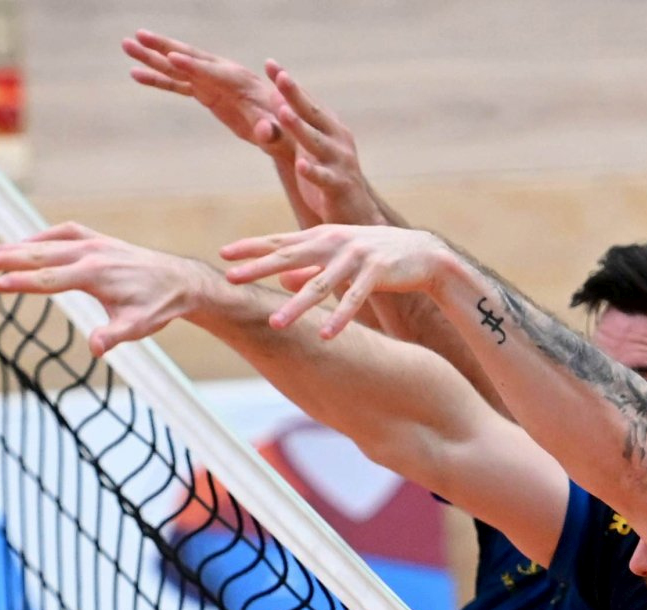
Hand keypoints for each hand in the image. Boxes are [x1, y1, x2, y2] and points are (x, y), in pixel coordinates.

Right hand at [0, 223, 212, 356]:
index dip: (21, 283)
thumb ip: (114, 336)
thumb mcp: (138, 327)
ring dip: (18, 246)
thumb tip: (95, 349)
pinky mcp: (97, 240)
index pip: (49, 279)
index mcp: (95, 274)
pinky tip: (25, 244)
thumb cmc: (156, 306)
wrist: (178, 280)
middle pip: (41, 255)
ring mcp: (94, 242)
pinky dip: (42, 236)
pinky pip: (64, 233)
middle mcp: (91, 253)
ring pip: (48, 242)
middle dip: (8, 258)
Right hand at [121, 32, 292, 159]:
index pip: (211, 72)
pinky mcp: (205, 93)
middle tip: (138, 35)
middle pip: (188, 58)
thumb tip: (266, 133)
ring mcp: (211, 82)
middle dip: (163, 47)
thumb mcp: (277, 133)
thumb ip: (270, 131)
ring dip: (151, 57)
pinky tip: (135, 75)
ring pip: (176, 67)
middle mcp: (222, 75)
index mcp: (239, 82)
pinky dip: (157, 79)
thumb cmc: (283, 130)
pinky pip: (177, 84)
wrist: (285, 128)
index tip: (170, 57)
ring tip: (126, 45)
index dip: (192, 66)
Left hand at [219, 224, 452, 338]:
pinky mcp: (377, 272)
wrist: (422, 253)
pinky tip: (327, 335)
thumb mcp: (338, 258)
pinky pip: (354, 298)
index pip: (280, 242)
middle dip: (259, 268)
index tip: (223, 254)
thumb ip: (309, 267)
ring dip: (297, 305)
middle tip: (231, 278)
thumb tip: (279, 280)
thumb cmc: (374, 256)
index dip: (252, 248)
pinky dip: (340, 317)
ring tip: (276, 323)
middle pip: (290, 257)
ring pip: (320, 284)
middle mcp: (335, 243)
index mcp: (322, 237)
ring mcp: (355, 256)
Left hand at [265, 62, 375, 227]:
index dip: (289, 83)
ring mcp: (340, 163)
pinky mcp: (338, 188)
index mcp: (330, 130)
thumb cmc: (330, 184)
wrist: (359, 218)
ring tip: (284, 113)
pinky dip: (313, 171)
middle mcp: (337, 141)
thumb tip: (276, 103)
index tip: (269, 64)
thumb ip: (296, 130)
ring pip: (316, 142)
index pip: (306, 101)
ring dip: (300, 127)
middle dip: (295, 94)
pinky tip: (301, 165)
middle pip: (313, 114)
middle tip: (280, 76)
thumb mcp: (311, 153)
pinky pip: (324, 178)